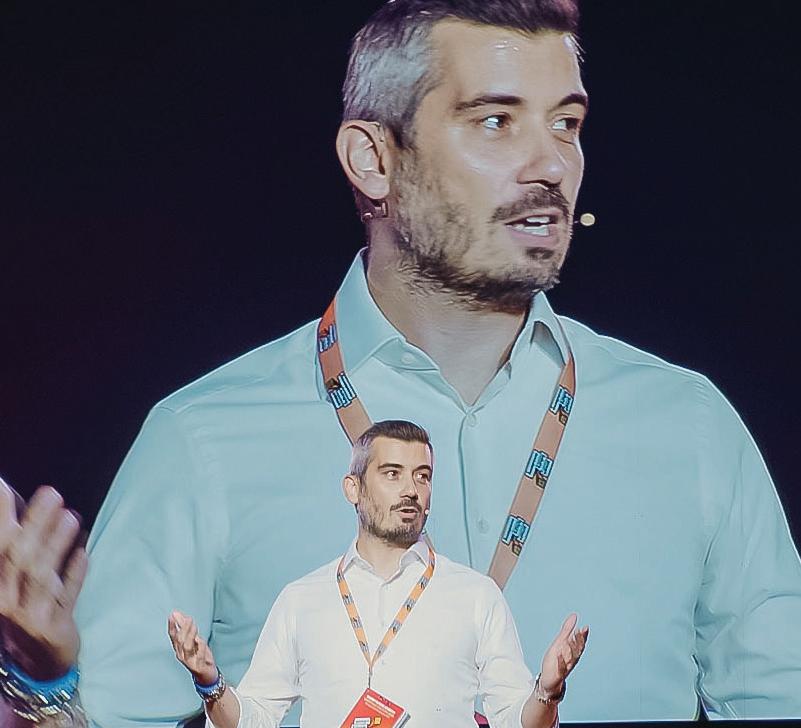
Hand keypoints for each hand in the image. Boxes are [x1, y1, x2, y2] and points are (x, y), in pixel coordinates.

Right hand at [0, 480, 86, 679]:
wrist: (37, 664)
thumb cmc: (27, 608)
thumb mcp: (15, 580)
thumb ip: (18, 544)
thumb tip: (18, 500)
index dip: (0, 516)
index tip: (4, 485)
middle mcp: (5, 600)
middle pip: (18, 558)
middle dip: (34, 524)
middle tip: (52, 492)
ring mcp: (28, 617)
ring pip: (41, 577)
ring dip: (57, 545)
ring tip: (72, 518)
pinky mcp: (53, 630)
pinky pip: (65, 600)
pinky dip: (74, 577)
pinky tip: (84, 555)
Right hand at [168, 611, 217, 685]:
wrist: (206, 674)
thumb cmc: (199, 655)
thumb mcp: (193, 639)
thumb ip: (185, 627)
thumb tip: (177, 614)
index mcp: (179, 648)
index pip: (173, 636)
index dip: (172, 626)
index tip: (172, 615)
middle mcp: (182, 655)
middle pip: (180, 640)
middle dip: (184, 628)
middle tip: (189, 618)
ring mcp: (190, 661)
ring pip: (187, 647)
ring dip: (190, 635)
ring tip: (194, 626)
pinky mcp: (199, 666)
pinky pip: (199, 655)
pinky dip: (200, 646)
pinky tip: (201, 640)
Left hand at [539, 613, 588, 695]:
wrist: (548, 680)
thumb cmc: (555, 661)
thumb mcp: (560, 642)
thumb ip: (567, 630)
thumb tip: (574, 615)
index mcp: (572, 652)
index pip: (579, 643)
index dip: (582, 636)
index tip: (585, 627)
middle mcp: (571, 660)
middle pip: (577, 650)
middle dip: (579, 641)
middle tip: (581, 631)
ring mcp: (565, 668)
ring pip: (571, 659)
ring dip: (571, 649)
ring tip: (571, 639)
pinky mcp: (557, 675)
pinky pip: (560, 668)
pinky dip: (561, 661)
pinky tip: (559, 654)